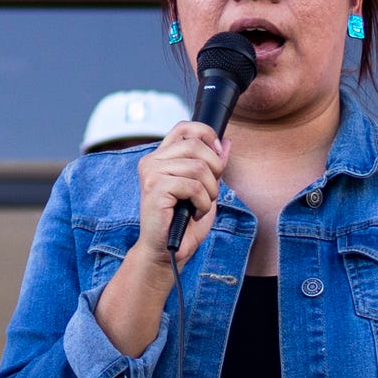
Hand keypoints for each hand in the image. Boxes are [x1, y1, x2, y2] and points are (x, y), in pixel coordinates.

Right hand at [133, 121, 226, 271]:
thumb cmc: (184, 222)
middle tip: (210, 191)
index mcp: (161, 157)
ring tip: (201, 205)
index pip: (184, 127)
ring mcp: (151, 173)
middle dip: (214, 169)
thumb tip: (226, 142)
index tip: (217, 154)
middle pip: (195, 145)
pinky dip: (203, 203)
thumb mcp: (205, 189)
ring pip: (198, 167)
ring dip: (210, 191)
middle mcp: (152, 161)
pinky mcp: (154, 188)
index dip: (206, 134)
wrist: (168, 251)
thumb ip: (213, 165)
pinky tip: (195, 213)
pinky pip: (193, 186)